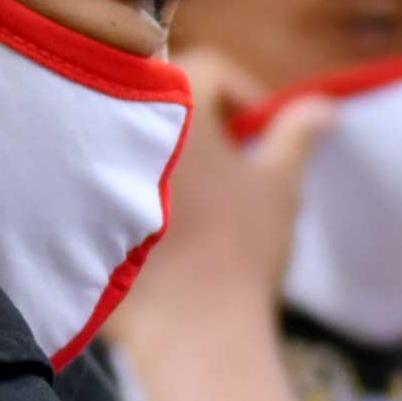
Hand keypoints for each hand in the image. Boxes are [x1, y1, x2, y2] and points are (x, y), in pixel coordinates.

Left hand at [110, 65, 317, 400]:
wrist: (193, 331)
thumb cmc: (241, 248)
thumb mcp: (280, 184)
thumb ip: (298, 135)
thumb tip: (324, 106)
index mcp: (174, 107)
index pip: (208, 69)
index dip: (243, 94)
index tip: (260, 133)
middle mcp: (122, 129)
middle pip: (164, 104)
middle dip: (200, 125)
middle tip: (231, 163)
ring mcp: (94, 173)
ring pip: (132, 145)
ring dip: (165, 159)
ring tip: (199, 200)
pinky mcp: (77, 217)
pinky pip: (104, 188)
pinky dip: (133, 197)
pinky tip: (165, 235)